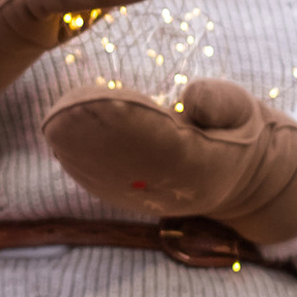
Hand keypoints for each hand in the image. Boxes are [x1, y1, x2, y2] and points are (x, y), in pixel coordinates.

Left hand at [42, 76, 296, 248]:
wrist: (241, 179)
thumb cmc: (237, 130)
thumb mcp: (244, 109)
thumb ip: (221, 102)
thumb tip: (189, 100)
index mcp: (206, 165)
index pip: (165, 144)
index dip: (133, 125)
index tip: (105, 100)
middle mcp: (174, 188)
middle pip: (128, 163)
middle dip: (93, 138)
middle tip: (61, 113)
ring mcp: (150, 197)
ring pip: (110, 175)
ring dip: (77, 151)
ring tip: (52, 122)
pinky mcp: (132, 197)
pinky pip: (103, 181)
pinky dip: (78, 161)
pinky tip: (55, 139)